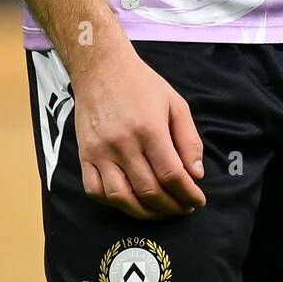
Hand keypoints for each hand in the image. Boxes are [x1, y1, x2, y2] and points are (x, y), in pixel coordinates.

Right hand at [72, 41, 206, 220]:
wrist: (101, 68)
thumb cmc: (142, 84)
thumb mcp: (175, 103)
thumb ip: (189, 139)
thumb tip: (195, 175)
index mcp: (149, 129)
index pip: (172, 175)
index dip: (188, 194)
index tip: (197, 201)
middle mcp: (123, 144)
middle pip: (149, 191)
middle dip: (171, 207)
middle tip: (182, 208)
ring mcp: (100, 151)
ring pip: (121, 198)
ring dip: (144, 213)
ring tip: (159, 211)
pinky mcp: (85, 155)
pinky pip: (95, 191)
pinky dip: (113, 204)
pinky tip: (129, 201)